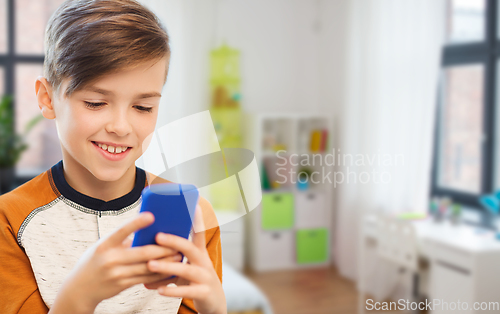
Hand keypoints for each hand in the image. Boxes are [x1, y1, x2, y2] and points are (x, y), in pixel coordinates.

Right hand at [50, 212, 180, 312]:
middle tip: (177, 242)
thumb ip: (122, 239)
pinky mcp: (122, 285)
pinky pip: (145, 279)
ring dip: (165, 262)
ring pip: (147, 267)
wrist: (79, 289)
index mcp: (104, 245)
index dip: (136, 223)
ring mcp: (116, 274)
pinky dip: (159, 274)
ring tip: (178, 256)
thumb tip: (148, 229)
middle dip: (163, 248)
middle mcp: (109, 260)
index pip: (121, 231)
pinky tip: (169, 269)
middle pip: (142, 252)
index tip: (151, 215)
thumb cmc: (95, 261)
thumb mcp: (103, 246)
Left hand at [144, 206, 226, 313]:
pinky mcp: (203, 293)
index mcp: (200, 253)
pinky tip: (158, 289)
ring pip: (186, 270)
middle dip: (174, 241)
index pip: (199, 233)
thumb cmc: (195, 280)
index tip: (195, 205)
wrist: (214, 302)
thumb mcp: (188, 266)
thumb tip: (146, 248)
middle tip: (158, 236)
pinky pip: (187, 291)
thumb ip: (172, 257)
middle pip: (190, 248)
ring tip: (150, 265)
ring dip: (167, 267)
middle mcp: (204, 262)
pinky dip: (172, 290)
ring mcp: (205, 277)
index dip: (198, 220)